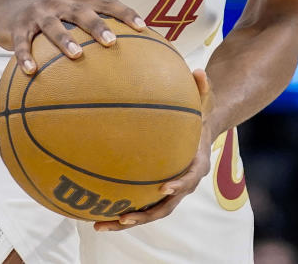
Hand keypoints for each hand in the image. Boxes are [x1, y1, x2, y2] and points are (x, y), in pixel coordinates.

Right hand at [0, 0, 146, 73]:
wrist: (4, 9)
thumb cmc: (48, 19)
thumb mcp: (68, 15)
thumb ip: (91, 28)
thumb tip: (128, 56)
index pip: (105, 2)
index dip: (124, 12)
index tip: (142, 27)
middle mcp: (58, 2)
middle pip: (81, 11)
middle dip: (98, 25)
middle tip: (112, 42)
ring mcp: (37, 13)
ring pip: (52, 25)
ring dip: (65, 39)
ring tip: (77, 55)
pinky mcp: (17, 27)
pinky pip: (22, 43)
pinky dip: (26, 57)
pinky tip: (31, 72)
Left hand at [94, 69, 214, 231]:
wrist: (203, 131)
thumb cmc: (201, 114)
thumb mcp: (205, 100)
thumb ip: (202, 87)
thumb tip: (199, 70)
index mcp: (197, 165)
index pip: (189, 179)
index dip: (178, 185)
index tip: (163, 186)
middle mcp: (183, 184)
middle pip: (165, 207)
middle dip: (143, 216)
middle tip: (123, 217)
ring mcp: (168, 192)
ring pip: (148, 212)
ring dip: (125, 221)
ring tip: (98, 225)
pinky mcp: (155, 191)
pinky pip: (138, 203)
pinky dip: (119, 210)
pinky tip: (92, 211)